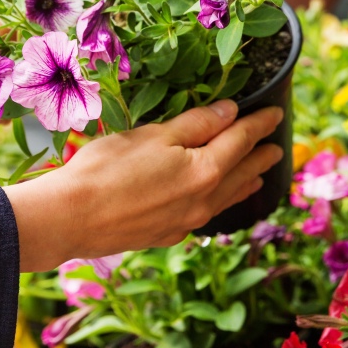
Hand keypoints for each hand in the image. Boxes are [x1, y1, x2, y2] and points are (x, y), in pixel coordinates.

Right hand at [5, 100, 283, 271]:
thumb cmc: (106, 169)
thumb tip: (229, 112)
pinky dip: (220, 203)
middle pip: (242, 174)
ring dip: (246, 184)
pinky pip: (206, 216)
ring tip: (258, 178)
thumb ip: (195, 124)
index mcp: (205, 170)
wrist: (70, 219)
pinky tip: (214, 202)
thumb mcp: (152, 135)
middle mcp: (204, 201)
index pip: (241, 141)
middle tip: (277, 148)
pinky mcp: (167, 235)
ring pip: (227, 200)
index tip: (275, 116)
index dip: (259, 125)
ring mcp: (187, 223)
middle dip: (261, 158)